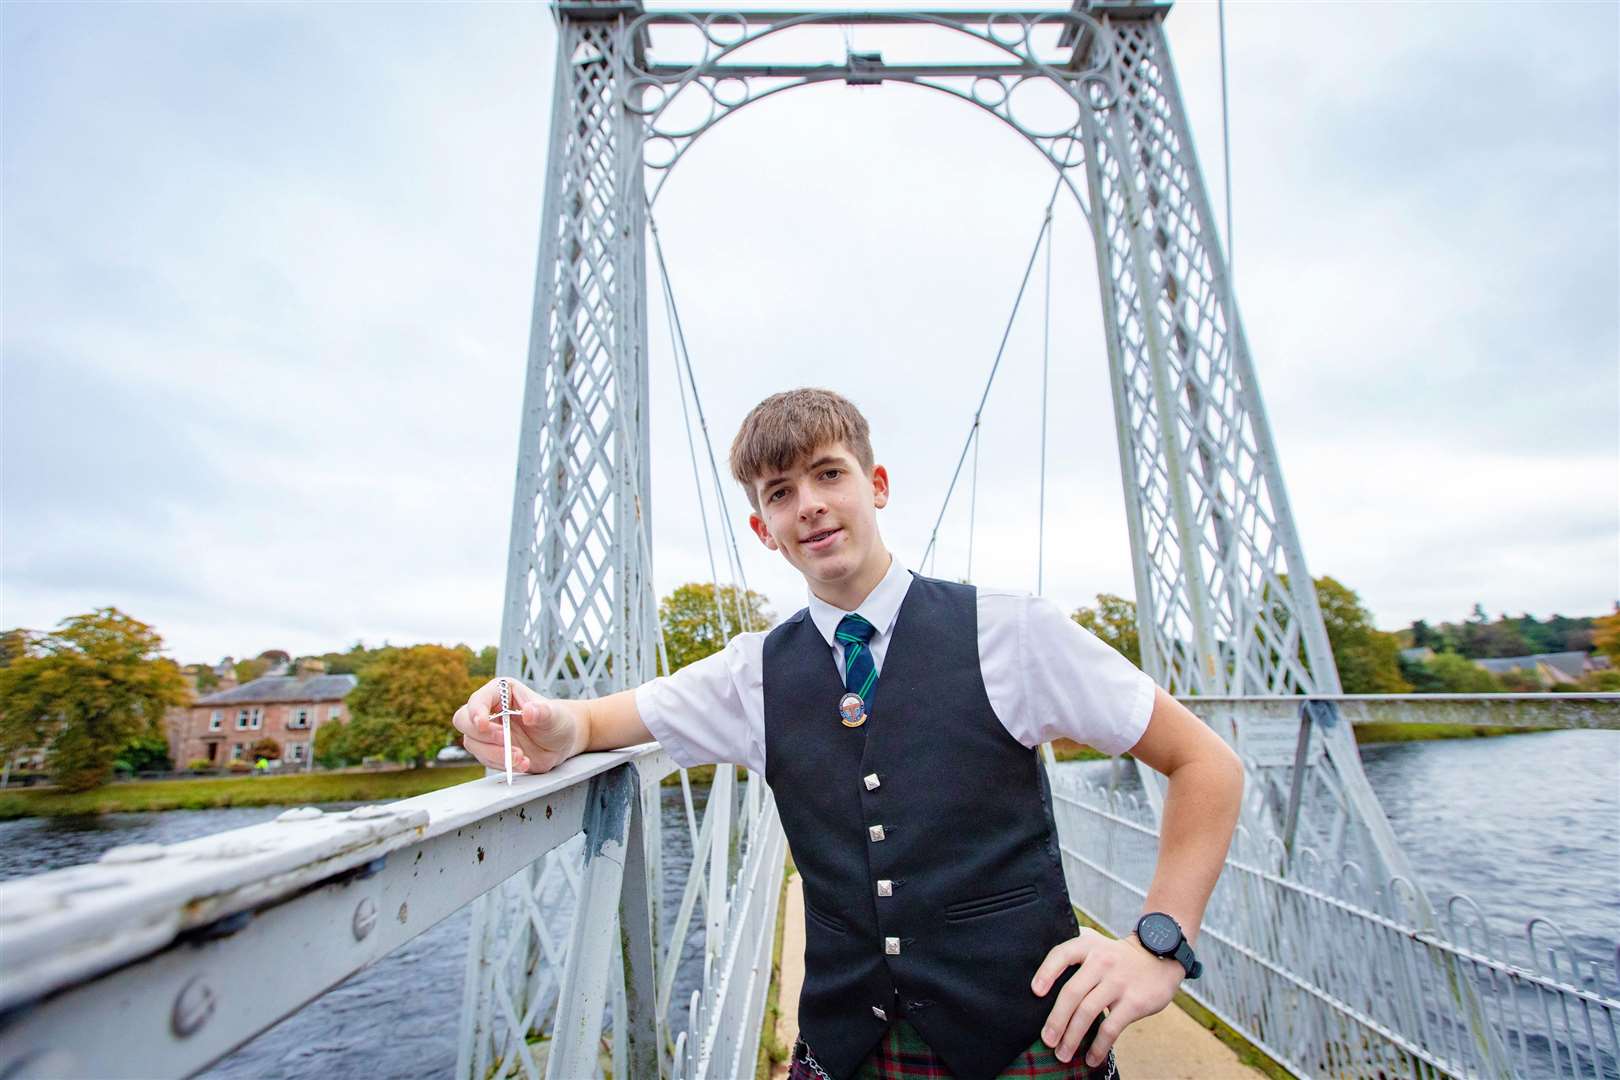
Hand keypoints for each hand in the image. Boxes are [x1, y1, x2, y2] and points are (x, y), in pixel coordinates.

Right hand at [451, 678, 585, 775]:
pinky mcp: (490, 750)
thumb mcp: (554, 716)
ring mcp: (487, 732)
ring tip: (521, 757)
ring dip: (495, 753)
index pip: (478, 699)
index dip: (476, 711)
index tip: (483, 724)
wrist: (560, 742)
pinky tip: (523, 763)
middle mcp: (489, 710)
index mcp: (501, 692)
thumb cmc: (556, 720)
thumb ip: (542, 713)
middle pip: (464, 720)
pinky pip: (486, 759)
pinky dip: (503, 764)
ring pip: (473, 743)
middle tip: (506, 742)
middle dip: (483, 735)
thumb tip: (529, 712)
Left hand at [1030, 929, 1182, 1066]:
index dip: (1046, 972)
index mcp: (1088, 945)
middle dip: (1056, 1020)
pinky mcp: (1134, 1002)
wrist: (1159, 957)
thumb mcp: (1095, 944)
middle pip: (1072, 992)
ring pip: (1088, 1013)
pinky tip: (1091, 1058)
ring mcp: (1118, 982)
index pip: (1061, 955)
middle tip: (1047, 1040)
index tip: (1035, 992)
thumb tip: (1041, 988)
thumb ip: (1074, 957)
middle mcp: (1101, 961)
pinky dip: (1098, 1047)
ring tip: (1062, 1054)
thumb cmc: (1117, 957)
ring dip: (1072, 1037)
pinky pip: (1111, 1028)